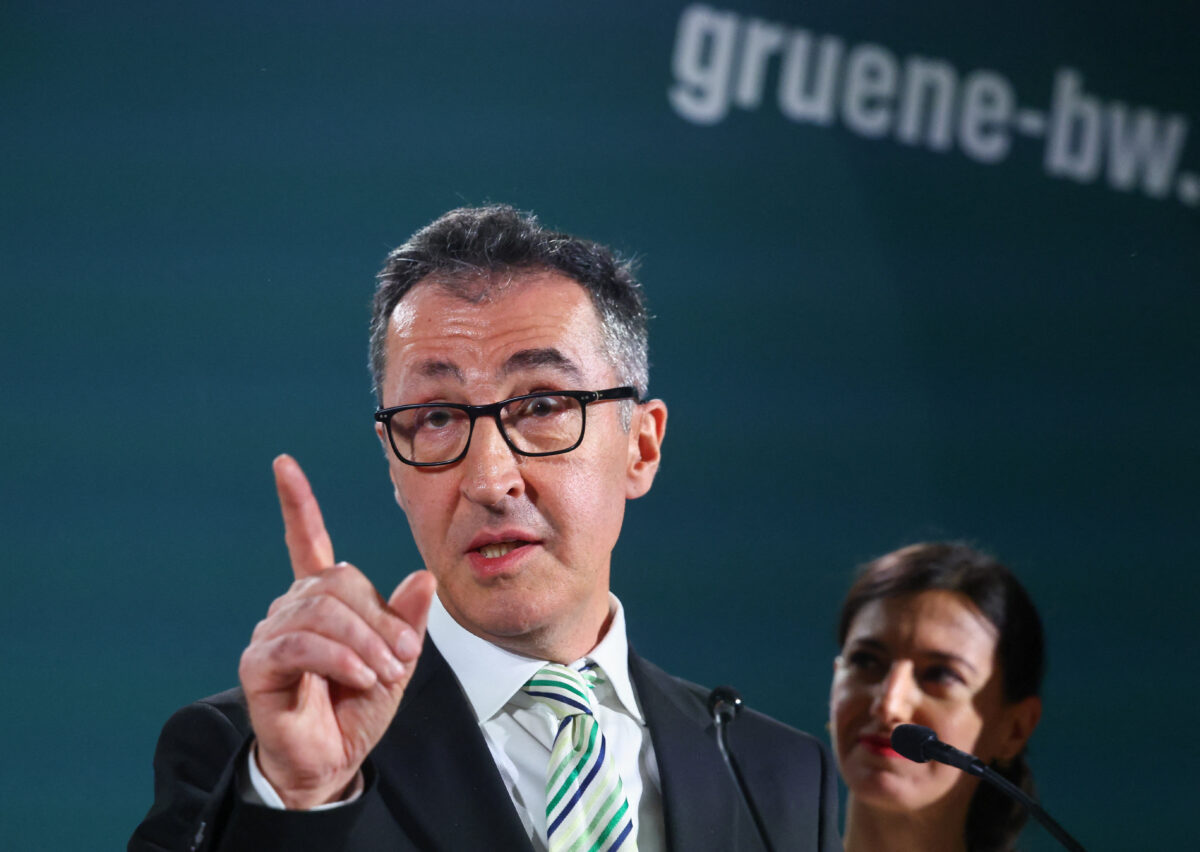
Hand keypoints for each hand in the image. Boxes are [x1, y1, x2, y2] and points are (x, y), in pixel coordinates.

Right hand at [237, 454, 435, 808]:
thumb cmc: (357, 708)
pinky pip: (302, 644)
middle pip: (337, 582)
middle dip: (379, 620)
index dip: (296, 504)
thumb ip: (408, 621)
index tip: (283, 464)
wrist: (332, 761)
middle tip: (402, 659)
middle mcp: (291, 608)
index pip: (306, 541)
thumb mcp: (396, 661)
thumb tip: (423, 576)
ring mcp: (271, 633)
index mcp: (322, 600)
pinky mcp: (259, 664)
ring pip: (323, 612)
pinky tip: (360, 678)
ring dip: (364, 643)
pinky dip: (340, 659)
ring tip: (384, 674)